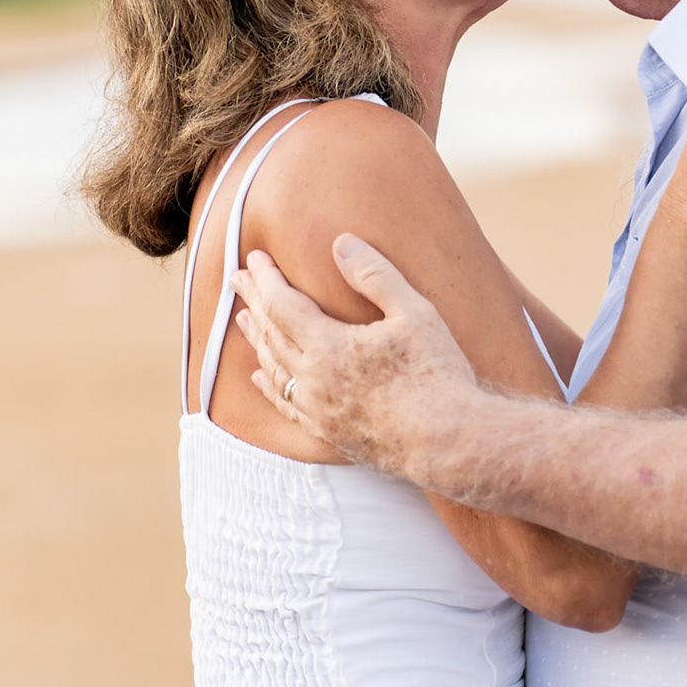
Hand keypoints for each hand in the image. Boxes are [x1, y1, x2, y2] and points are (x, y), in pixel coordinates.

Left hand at [231, 235, 478, 473]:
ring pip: (273, 368)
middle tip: (237, 278)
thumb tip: (342, 244)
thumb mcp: (414, 313)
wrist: (449, 442)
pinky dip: (268, 385)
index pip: (282, 304)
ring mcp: (317, 410)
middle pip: (271, 333)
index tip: (255, 258)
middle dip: (254, 301)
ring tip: (244, 318)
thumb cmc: (437, 375)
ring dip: (257, 339)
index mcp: (328, 347)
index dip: (267, 279)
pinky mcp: (328, 432)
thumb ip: (375, 275)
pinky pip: (285, 404)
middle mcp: (313, 380)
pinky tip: (260, 376)